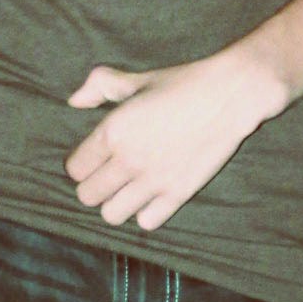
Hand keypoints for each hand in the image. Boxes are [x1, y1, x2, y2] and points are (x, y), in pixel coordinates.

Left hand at [64, 47, 286, 229]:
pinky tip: (152, 197)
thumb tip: (73, 101)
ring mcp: (153, 180)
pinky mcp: (178, 193)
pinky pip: (146, 222)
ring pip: (111, 215)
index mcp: (112, 131)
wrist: (229, 95)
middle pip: (87, 196)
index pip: (75, 169)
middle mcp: (127, 159)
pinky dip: (146, 213)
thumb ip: (99, 86)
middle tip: (108, 178)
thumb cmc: (182, 83)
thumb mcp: (136, 79)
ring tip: (127, 191)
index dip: (81, 166)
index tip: (94, 161)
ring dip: (115, 204)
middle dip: (93, 188)